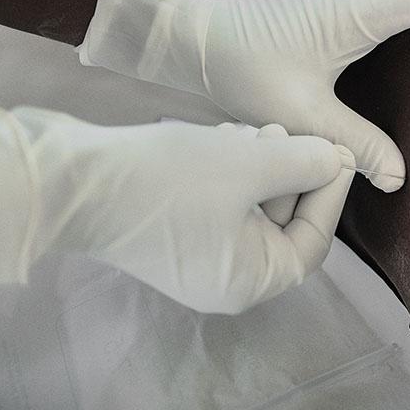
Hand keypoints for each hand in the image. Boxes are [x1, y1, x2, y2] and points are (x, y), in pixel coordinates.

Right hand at [0, 108, 353, 313]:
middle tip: (284, 130)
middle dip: (289, 172)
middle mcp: (226, 278)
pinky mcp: (173, 228)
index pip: (313, 240)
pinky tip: (223, 138)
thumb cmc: (168, 179)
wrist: (71, 180)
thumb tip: (337, 159)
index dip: (330, 192)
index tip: (336, 149)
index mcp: (250, 279)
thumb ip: (304, 163)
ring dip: (259, 164)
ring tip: (249, 130)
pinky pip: (220, 201)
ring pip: (251, 205)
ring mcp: (196, 255)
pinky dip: (230, 169)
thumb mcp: (249, 165)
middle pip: (281, 222)